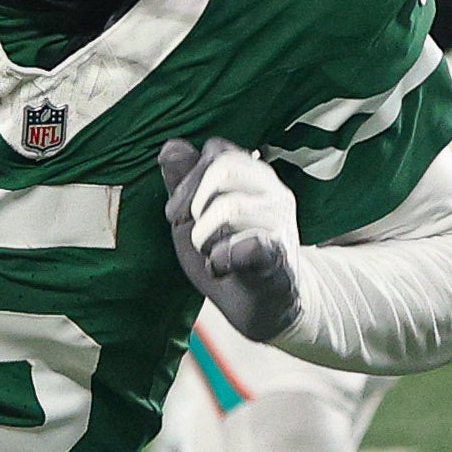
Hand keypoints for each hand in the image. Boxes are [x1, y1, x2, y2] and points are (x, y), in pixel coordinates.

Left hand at [158, 135, 302, 340]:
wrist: (263, 306)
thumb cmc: (229, 255)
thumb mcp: (196, 216)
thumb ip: (184, 181)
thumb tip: (170, 145)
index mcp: (254, 176)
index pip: (217, 151)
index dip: (189, 177)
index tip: (179, 211)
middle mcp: (273, 191)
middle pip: (223, 169)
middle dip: (193, 202)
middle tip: (192, 232)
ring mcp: (281, 222)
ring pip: (230, 207)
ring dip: (204, 236)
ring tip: (210, 254)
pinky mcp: (281, 256)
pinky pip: (250, 244)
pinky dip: (222, 257)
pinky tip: (221, 266)